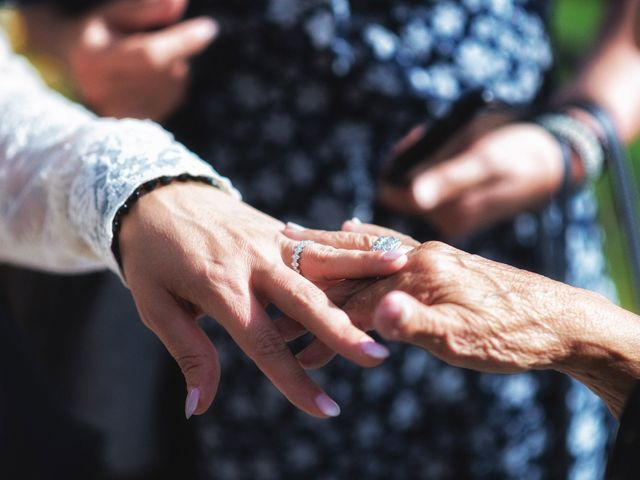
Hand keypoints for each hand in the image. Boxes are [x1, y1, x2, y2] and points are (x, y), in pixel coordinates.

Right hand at [22, 0, 214, 119]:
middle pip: (164, 69)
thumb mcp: (116, 13)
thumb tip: (178, 2)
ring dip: (175, 67)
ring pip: (173, 85)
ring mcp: (117, 111)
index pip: (149, 54)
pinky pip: (173, 99)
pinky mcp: (135, 122)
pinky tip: (152, 77)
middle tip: (162, 38)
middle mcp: (101, 90)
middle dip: (176, 49)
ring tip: (149, 58)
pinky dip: (172, 84)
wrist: (79, 68)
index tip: (209, 28)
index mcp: (92, 57)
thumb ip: (145, 8)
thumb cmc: (102, 32)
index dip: (182, 41)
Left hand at [118, 184, 407, 418]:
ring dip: (363, 266)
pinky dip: (352, 244)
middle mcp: (252, 261)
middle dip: (342, 331)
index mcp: (219, 286)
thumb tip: (198, 408)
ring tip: (404, 271)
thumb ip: (188, 353)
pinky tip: (382, 246)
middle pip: (304, 299)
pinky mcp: (278, 227)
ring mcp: (269, 239)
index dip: (293, 381)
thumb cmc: (151, 257)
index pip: (263, 343)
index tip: (325, 410)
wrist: (155, 194)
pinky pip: (319, 238)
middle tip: (378, 356)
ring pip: (323, 256)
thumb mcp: (156, 306)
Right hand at [287, 222, 639, 417]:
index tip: (290, 333)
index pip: (356, 297)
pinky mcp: (437, 257)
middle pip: (353, 268)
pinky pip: (390, 242)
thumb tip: (374, 313)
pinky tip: (352, 224)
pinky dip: (365, 236)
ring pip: (366, 252)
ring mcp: (427, 253)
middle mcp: (418, 256)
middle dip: (314, 282)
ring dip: (330, 255)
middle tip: (274, 276)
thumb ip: (416, 324)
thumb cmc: (511, 334)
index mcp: (419, 274)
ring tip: (292, 240)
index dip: (322, 319)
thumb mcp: (464, 339)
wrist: (559, 317)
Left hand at [379, 116, 564, 236]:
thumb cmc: (519, 151)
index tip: (418, 139)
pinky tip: (459, 152)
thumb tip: (412, 195)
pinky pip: (433, 186)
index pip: (391, 191)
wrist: (555, 159)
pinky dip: (439, 165)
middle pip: (402, 188)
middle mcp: (447, 223)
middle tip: (436, 134)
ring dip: (427, 159)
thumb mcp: (484, 158)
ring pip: (418, 184)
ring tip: (454, 141)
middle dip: (414, 158)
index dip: (398, 162)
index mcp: (449, 214)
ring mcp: (454, 218)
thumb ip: (446, 178)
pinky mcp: (460, 212)